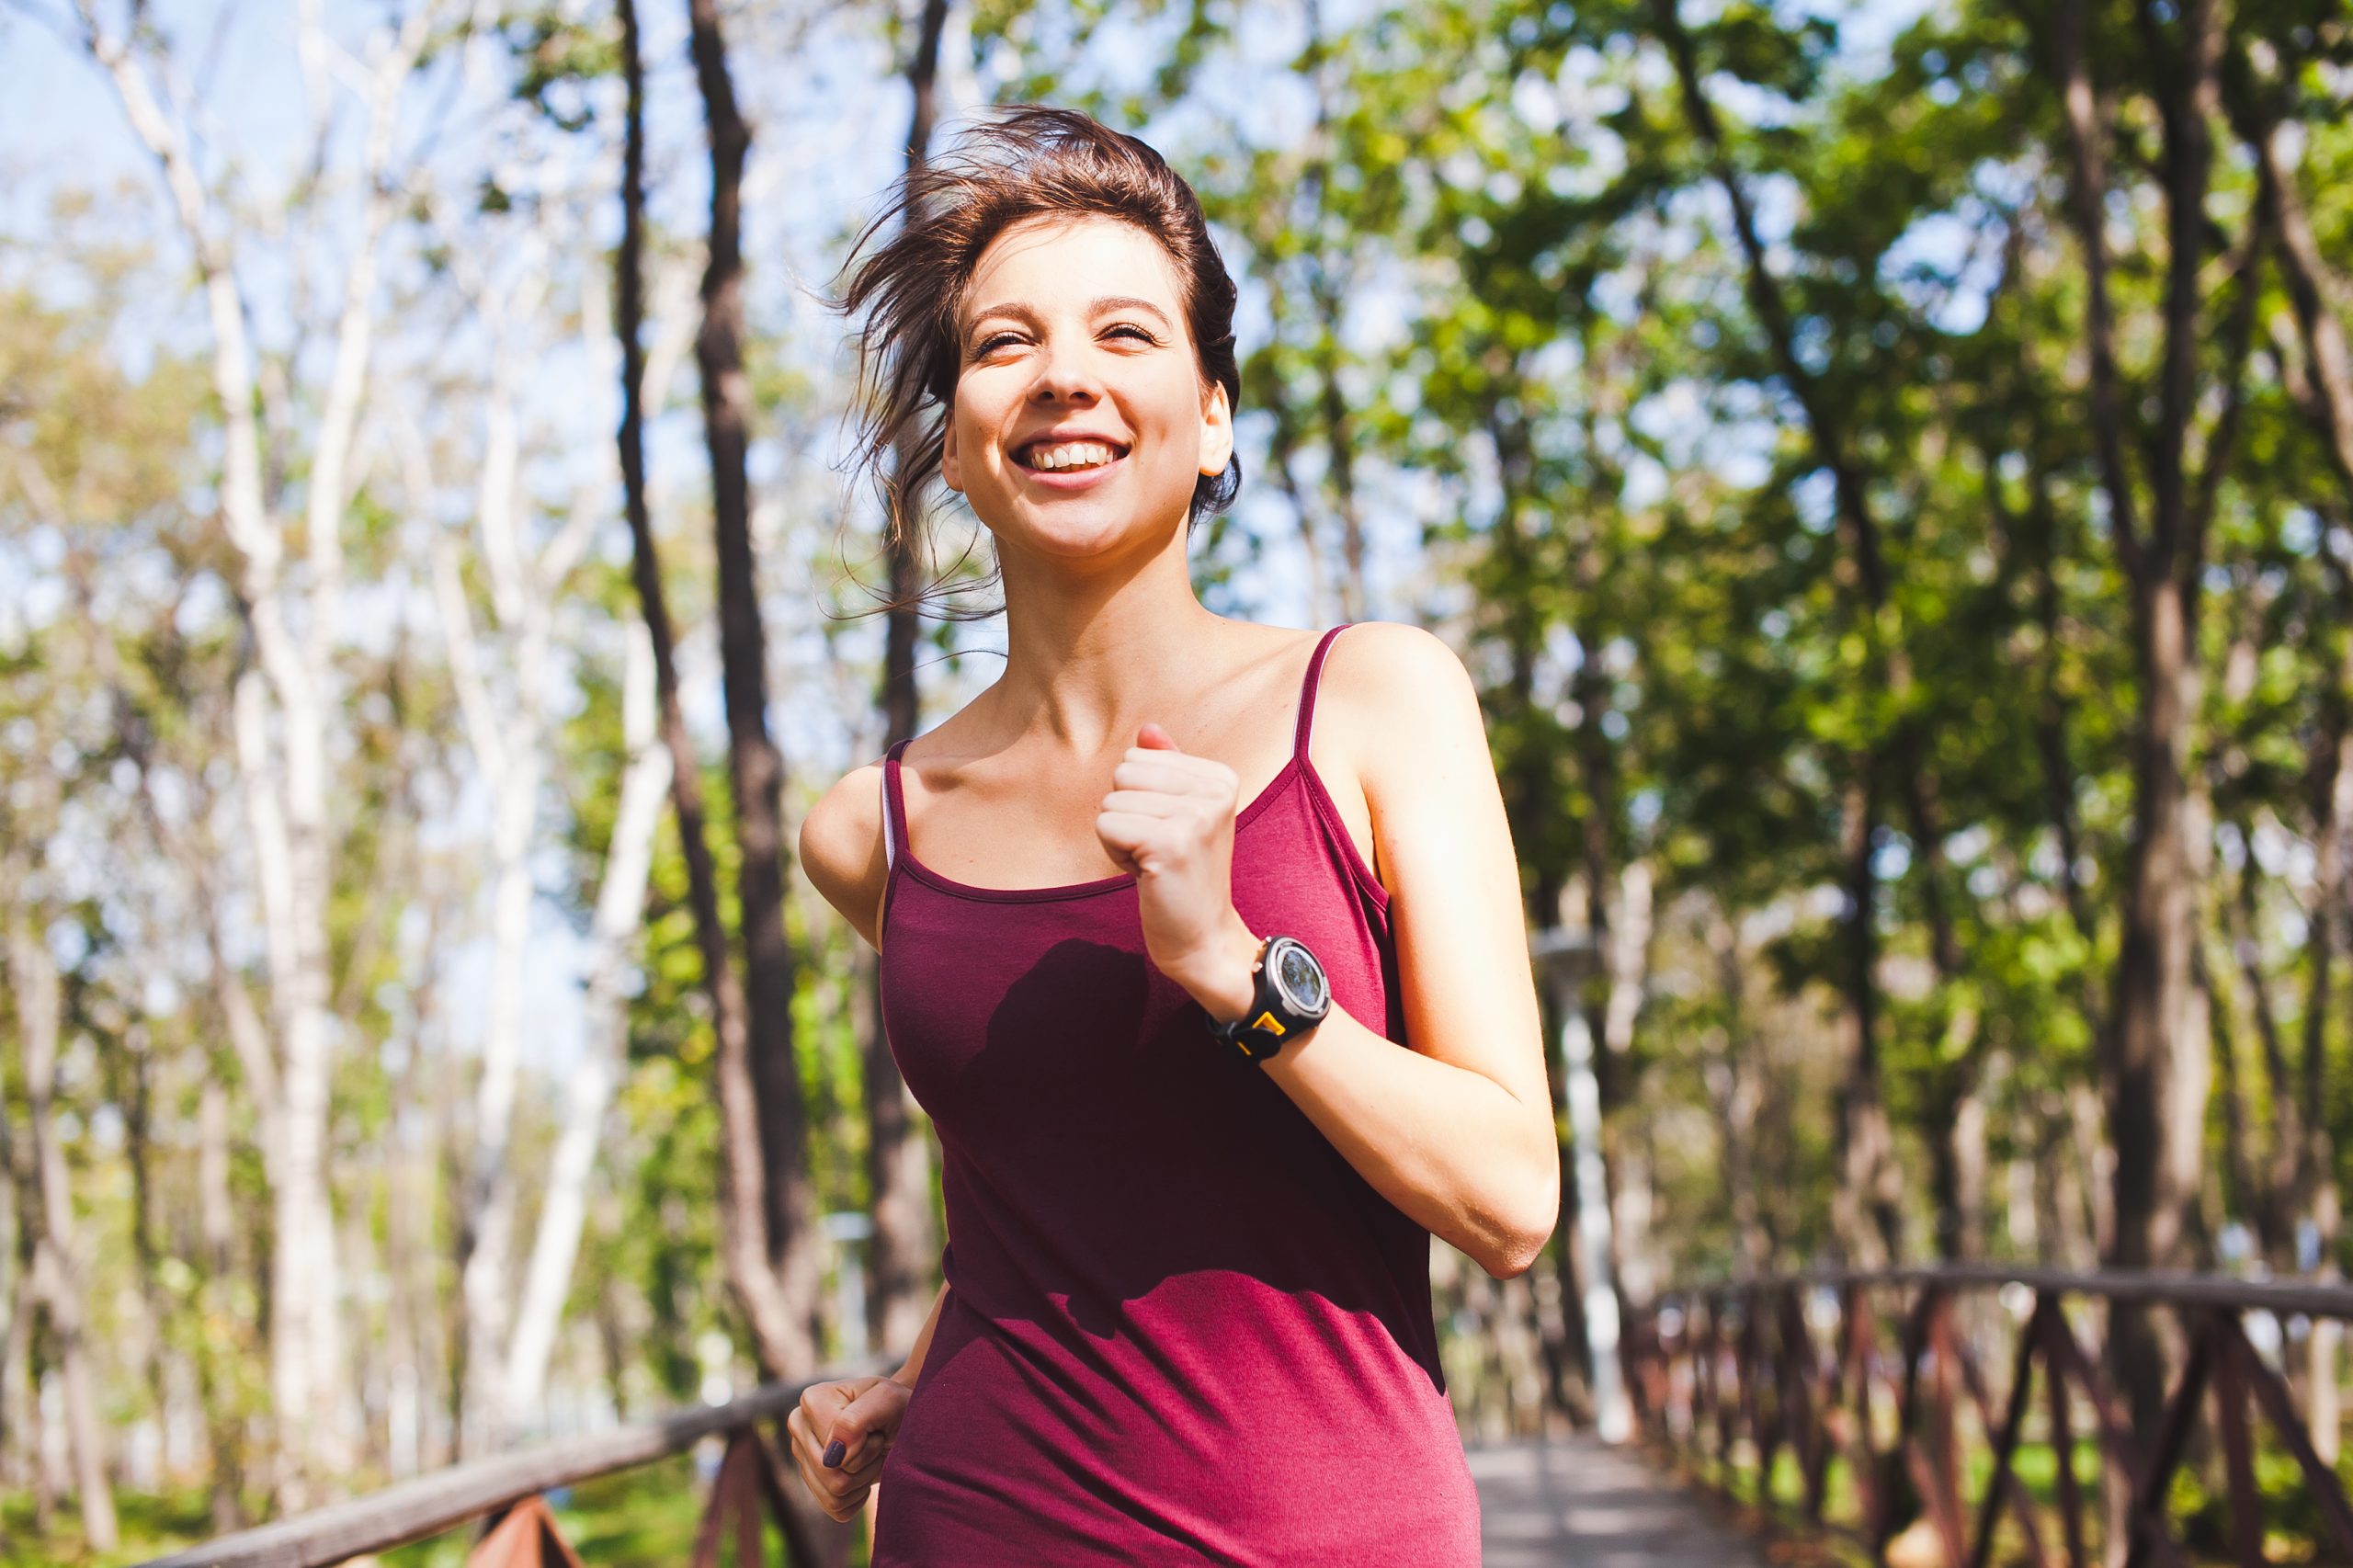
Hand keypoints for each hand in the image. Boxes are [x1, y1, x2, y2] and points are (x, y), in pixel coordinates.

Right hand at [784, 1372, 911, 1523]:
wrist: (899, 1418)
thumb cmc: (894, 1406)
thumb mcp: (888, 1400)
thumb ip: (856, 1420)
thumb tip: (833, 1456)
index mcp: (811, 1401)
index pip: (835, 1451)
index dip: (867, 1446)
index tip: (878, 1429)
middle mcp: (799, 1426)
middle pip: (830, 1476)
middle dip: (865, 1466)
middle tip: (879, 1445)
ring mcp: (801, 1455)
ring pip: (832, 1496)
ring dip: (863, 1482)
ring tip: (872, 1457)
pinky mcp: (812, 1480)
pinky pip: (835, 1508)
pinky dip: (857, 1498)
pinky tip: (865, 1473)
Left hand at [1094, 722, 1261, 1019]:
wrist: (1202, 938)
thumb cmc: (1183, 874)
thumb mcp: (1180, 814)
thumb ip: (1167, 769)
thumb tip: (1148, 729)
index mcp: (1220, 777)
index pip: (1138, 757)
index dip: (1138, 799)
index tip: (1168, 833)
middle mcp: (1215, 791)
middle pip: (1122, 772)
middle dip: (1125, 813)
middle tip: (1157, 848)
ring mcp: (1196, 816)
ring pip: (1110, 802)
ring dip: (1120, 837)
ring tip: (1154, 862)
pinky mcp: (1172, 844)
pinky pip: (1106, 826)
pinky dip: (1115, 854)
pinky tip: (1146, 873)